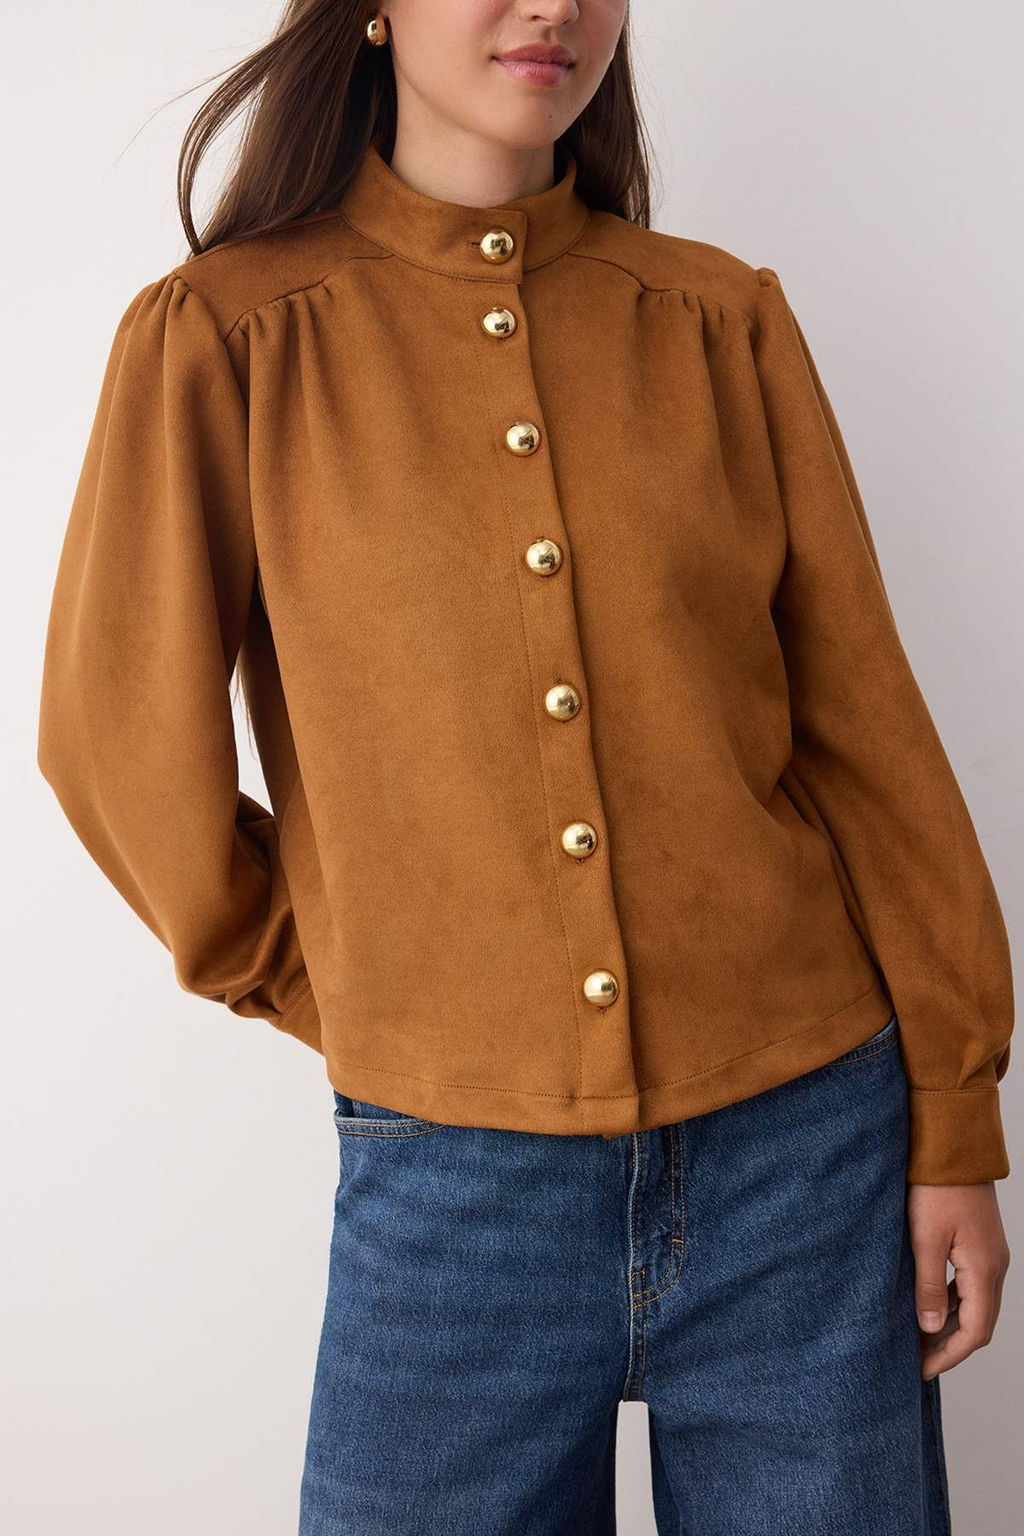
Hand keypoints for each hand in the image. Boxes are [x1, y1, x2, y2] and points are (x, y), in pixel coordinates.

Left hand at [907, 1182, 1010, 1378]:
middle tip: (915, 1360)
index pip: (974, 1332)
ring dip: (948, 1325)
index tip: (921, 1371)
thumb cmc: (936, 1188)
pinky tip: (926, 1304)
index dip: (948, 1356)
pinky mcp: (980, 1244)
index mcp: (983, 1271)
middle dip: (948, 1346)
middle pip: (977, 1323)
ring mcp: (990, 1255)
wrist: (954, 1147)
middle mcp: (995, 1267)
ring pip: (974, 1305)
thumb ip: (927, 1286)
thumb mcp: (924, 1239)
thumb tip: (928, 1328)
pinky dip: (950, 1303)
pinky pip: (969, 1286)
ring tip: (915, 1338)